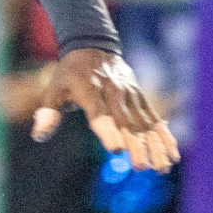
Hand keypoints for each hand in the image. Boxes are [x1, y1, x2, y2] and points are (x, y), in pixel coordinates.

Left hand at [32, 49, 178, 172]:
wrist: (92, 45)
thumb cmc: (69, 73)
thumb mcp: (54, 88)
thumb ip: (48, 112)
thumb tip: (39, 136)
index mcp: (89, 90)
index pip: (99, 113)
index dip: (107, 131)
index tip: (116, 150)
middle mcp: (112, 91)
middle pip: (125, 121)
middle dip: (135, 145)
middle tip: (141, 168)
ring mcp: (129, 94)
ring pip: (144, 122)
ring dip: (155, 145)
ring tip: (162, 168)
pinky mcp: (140, 96)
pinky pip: (154, 118)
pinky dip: (164, 136)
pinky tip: (172, 155)